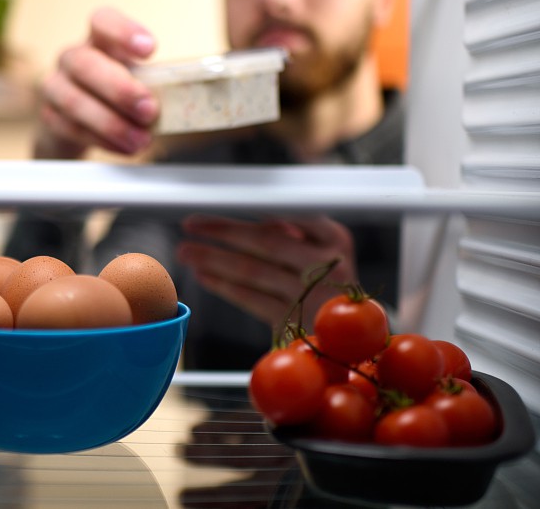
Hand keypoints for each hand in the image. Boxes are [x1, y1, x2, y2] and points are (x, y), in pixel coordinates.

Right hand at [34, 7, 159, 159]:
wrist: (78, 124)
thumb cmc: (116, 95)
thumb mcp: (137, 79)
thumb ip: (157, 81)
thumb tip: (196, 94)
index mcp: (98, 40)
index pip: (103, 22)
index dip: (123, 32)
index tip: (150, 49)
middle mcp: (72, 58)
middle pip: (85, 63)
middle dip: (120, 89)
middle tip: (149, 110)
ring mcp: (55, 87)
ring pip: (75, 101)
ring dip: (112, 123)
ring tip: (141, 139)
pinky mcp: (50, 118)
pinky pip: (72, 129)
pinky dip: (103, 140)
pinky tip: (125, 147)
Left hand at [175, 213, 358, 327]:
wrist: (354, 336)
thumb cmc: (328, 285)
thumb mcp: (323, 252)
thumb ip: (292, 232)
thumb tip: (257, 218)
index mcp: (335, 238)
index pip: (284, 215)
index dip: (249, 209)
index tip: (215, 204)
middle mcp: (328, 264)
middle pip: (265, 240)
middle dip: (222, 231)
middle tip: (190, 224)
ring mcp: (313, 294)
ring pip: (253, 270)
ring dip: (213, 258)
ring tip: (186, 251)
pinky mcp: (298, 322)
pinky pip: (252, 298)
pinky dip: (224, 285)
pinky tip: (204, 275)